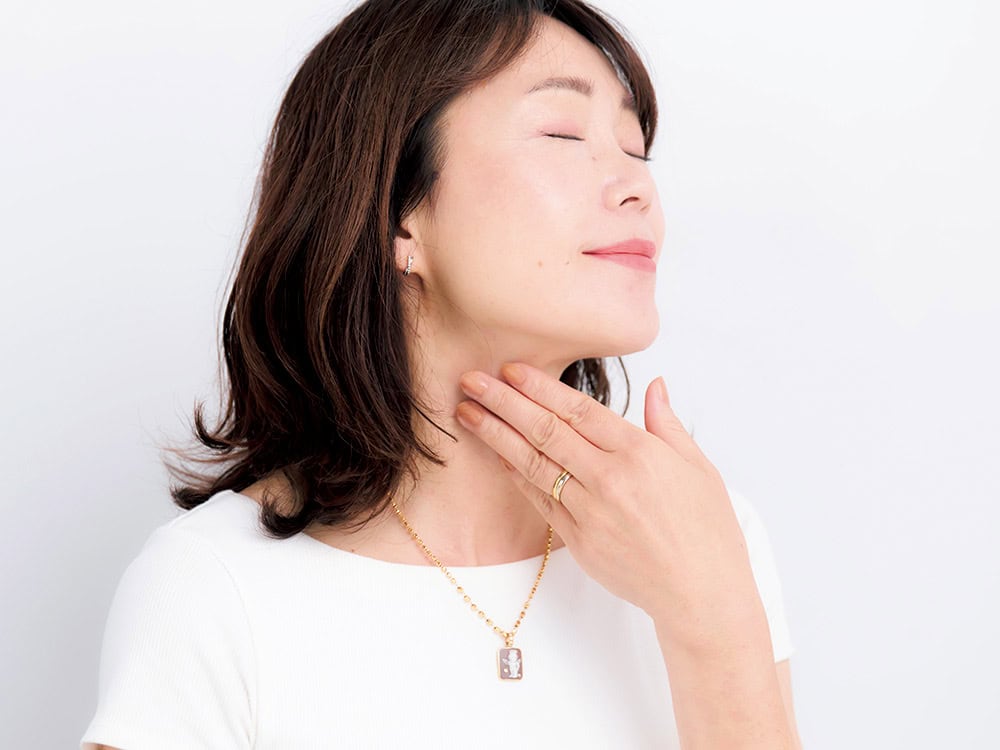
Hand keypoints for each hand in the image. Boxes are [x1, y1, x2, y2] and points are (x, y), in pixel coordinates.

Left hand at [456, 362, 763, 651]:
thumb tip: (656, 385)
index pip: (579, 410)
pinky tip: (496, 454)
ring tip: (467, 412)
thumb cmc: (707, 530)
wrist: (701, 594)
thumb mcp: (698, 467)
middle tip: (472, 379)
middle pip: (547, 430)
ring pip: (534, 463)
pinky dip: (516, 474)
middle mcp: (610, 478)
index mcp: (640, 453)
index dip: (541, 387)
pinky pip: (540, 500)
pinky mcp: (578, 540)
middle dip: (504, 401)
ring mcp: (590, 511)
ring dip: (496, 435)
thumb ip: (667, 423)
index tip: (511, 369)